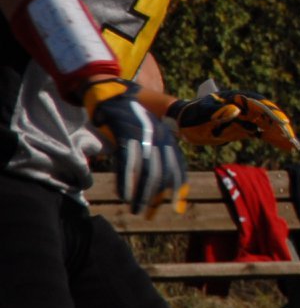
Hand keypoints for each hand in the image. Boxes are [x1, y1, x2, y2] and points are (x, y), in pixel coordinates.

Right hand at [85, 79, 186, 214]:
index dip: (177, 188)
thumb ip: (156, 152)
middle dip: (156, 197)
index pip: (178, 167)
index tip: (176, 207)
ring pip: (146, 171)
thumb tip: (155, 180)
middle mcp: (161, 137)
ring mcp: (144, 135)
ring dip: (141, 194)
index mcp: (169, 137)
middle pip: (162, 173)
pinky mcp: (126, 134)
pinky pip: (127, 162)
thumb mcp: (149, 133)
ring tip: (135, 209)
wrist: (112, 93)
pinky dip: (126, 181)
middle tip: (147, 213)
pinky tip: (123, 194)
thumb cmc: (130, 117)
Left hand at [169, 86, 299, 149]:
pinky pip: (264, 133)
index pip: (258, 105)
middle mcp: (246, 106)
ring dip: (281, 133)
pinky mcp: (246, 128)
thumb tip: (235, 111)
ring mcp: (247, 117)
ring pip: (268, 124)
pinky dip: (275, 139)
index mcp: (237, 98)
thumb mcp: (202, 114)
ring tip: (294, 144)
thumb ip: (218, 112)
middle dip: (280, 125)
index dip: (270, 113)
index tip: (280, 122)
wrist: (185, 122)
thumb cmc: (192, 116)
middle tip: (290, 136)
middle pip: (267, 114)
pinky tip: (287, 147)